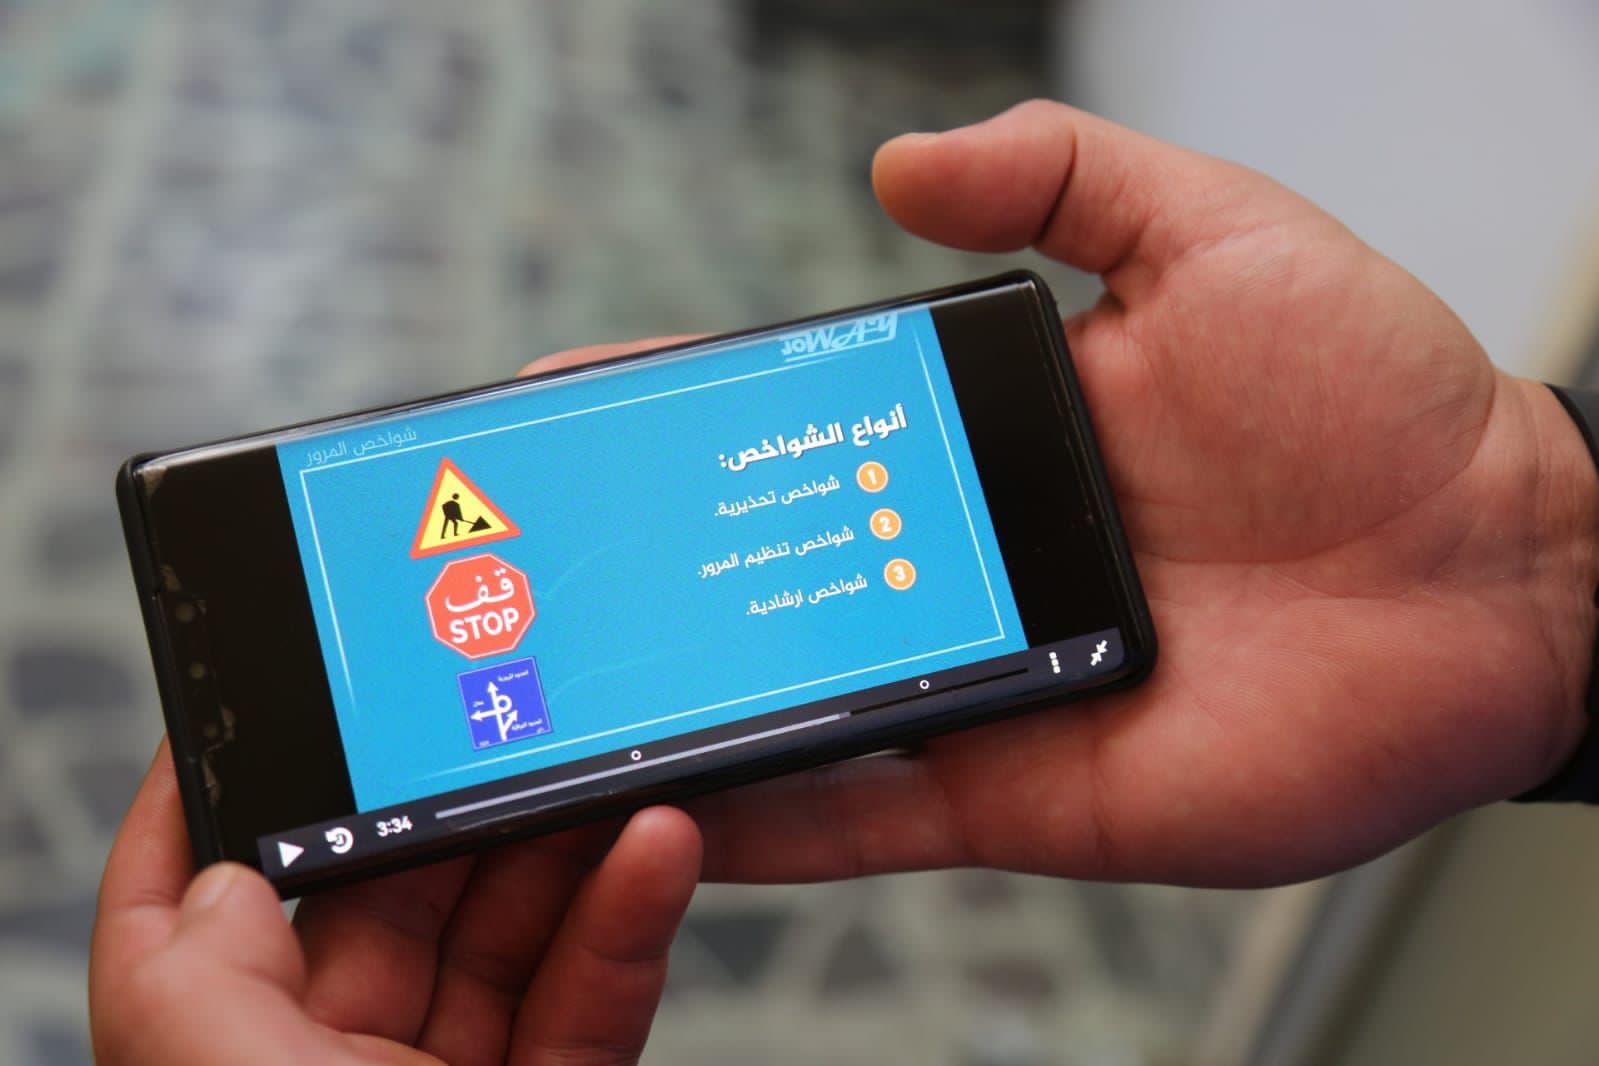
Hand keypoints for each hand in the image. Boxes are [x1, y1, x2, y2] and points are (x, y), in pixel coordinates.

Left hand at [90, 742, 699, 1065]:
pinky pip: (588, 999)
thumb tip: (226, 878)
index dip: (203, 811)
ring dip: (561, 849)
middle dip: (449, 804)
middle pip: (382, 899)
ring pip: (501, 936)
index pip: (187, 919)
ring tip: (607, 770)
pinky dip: (628, 923)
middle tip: (504, 718)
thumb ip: (196, 987)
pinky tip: (655, 854)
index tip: (251, 715)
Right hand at [526, 100, 1598, 887]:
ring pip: (793, 700)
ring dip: (684, 696)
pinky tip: (676, 801)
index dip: (690, 416)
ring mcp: (979, 681)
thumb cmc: (1376, 398)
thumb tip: (895, 168)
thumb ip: (1062, 178)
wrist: (1501, 574)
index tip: (580, 408)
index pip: (802, 428)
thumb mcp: (1212, 235)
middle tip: (527, 560)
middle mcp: (964, 564)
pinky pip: (866, 815)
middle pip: (772, 571)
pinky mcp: (1018, 792)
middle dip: (648, 565)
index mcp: (990, 442)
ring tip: (560, 691)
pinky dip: (772, 818)